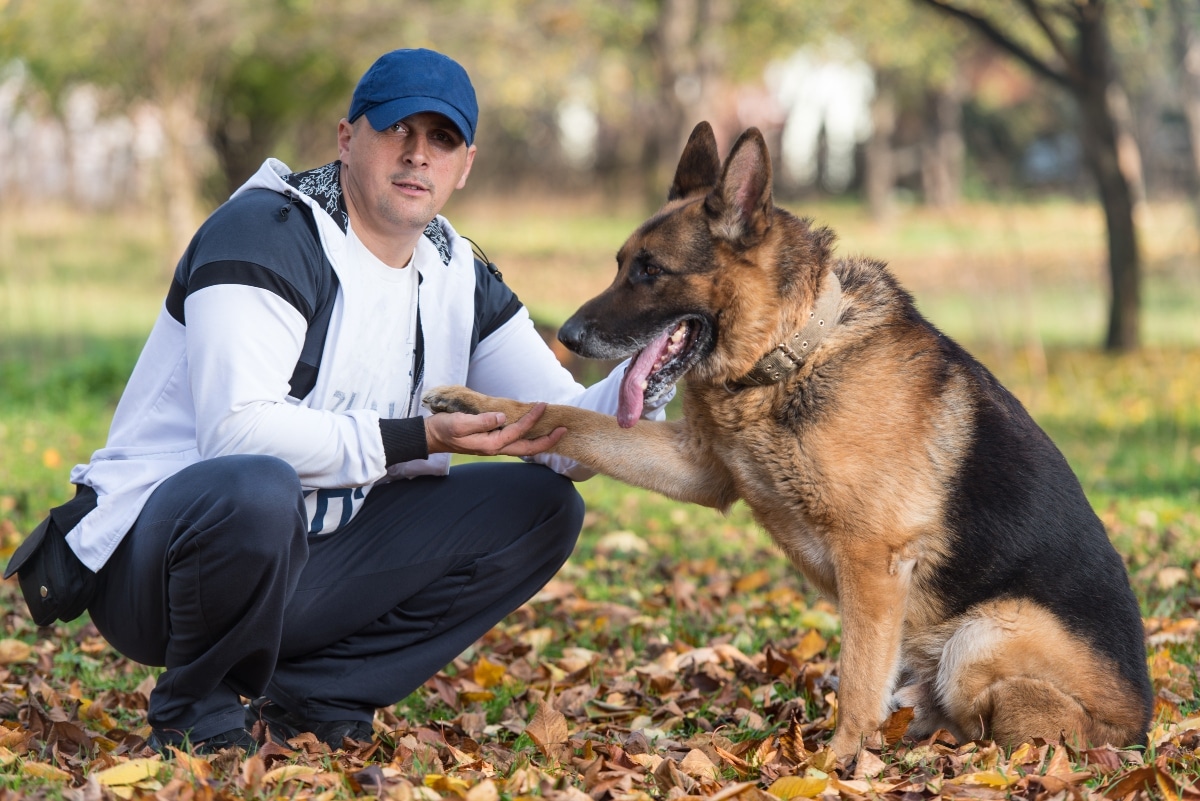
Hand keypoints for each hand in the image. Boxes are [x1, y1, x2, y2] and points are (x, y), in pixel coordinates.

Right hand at [424, 402, 565, 456]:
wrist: (431, 436)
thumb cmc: (444, 428)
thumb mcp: (460, 422)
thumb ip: (482, 421)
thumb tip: (502, 417)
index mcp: (490, 444)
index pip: (517, 431)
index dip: (532, 419)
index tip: (542, 405)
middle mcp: (496, 448)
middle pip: (528, 449)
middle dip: (547, 440)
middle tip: (563, 429)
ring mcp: (494, 447)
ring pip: (523, 447)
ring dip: (540, 441)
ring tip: (554, 431)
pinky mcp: (492, 443)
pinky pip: (515, 443)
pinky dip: (528, 438)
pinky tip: (533, 432)